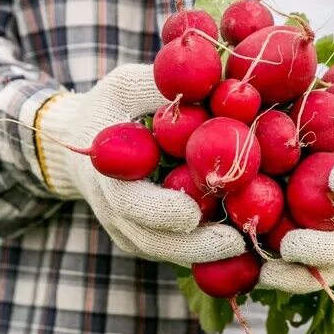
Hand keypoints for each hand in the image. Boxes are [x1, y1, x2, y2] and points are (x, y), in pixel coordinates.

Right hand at [35, 65, 244, 264]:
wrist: (82, 141)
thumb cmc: (110, 106)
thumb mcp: (126, 86)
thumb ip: (159, 88)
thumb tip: (210, 79)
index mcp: (108, 177)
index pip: (132, 203)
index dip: (161, 210)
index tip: (193, 214)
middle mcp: (117, 214)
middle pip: (156, 241)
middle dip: (197, 246)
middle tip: (237, 243)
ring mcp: (132, 232)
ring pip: (171, 253)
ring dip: (209, 254)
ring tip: (250, 248)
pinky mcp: (149, 239)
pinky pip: (178, 250)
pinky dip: (208, 251)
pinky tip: (244, 245)